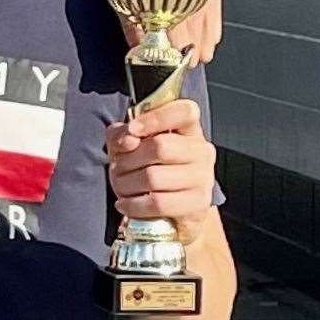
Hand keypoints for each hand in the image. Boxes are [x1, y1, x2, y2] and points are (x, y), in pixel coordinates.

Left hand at [107, 99, 216, 244]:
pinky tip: (124, 203)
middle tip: (117, 167)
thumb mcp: (129, 142)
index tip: (132, 130)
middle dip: (128, 158)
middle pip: (160, 147)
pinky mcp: (198, 205)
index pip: (184, 111)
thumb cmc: (147, 166)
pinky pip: (158, 204)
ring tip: (120, 185)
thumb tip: (128, 139)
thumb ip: (122, 132)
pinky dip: (133, 205)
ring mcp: (203, 178)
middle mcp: (201, 151)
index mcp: (189, 129)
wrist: (171, 208)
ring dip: (126, 183)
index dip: (156, 118)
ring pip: (154, 178)